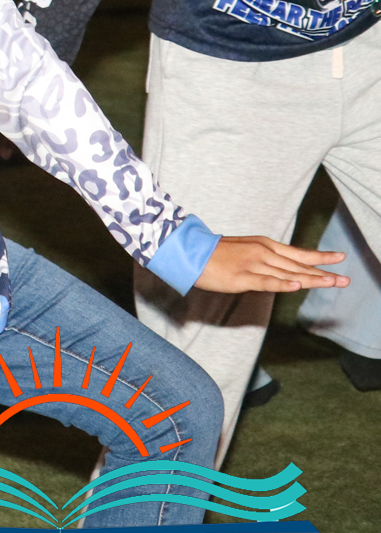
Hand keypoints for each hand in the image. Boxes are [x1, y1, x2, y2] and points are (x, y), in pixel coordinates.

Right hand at [195, 235, 347, 294]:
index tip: (339, 257)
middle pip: (297, 265)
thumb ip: (262, 260)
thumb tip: (280, 270)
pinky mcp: (241, 277)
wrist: (188, 251)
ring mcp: (253, 265)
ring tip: (332, 283)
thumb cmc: (213, 253)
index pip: (297, 253)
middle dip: (323, 273)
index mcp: (263, 245)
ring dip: (312, 280)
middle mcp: (262, 253)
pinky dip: (282, 285)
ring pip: (287, 274)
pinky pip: (266, 282)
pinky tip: (297, 287)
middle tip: (344, 280)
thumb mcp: (243, 251)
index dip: (319, 257)